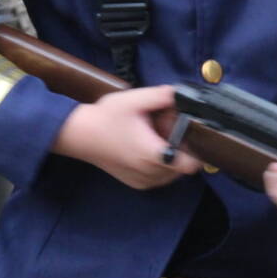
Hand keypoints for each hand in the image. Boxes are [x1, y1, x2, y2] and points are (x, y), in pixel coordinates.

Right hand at [51, 85, 200, 188]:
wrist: (79, 135)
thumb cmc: (106, 118)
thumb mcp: (135, 100)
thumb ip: (162, 96)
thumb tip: (183, 94)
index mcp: (153, 154)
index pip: (191, 164)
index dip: (197, 150)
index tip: (191, 134)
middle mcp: (150, 173)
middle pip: (183, 167)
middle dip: (182, 149)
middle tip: (166, 129)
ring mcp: (144, 181)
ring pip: (172, 173)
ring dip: (171, 157)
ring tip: (155, 137)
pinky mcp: (136, 183)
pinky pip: (159, 177)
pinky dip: (159, 165)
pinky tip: (146, 147)